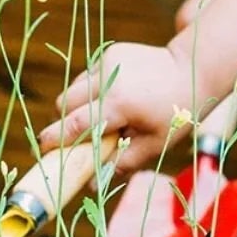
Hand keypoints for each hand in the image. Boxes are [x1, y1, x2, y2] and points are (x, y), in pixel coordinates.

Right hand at [41, 43, 197, 172]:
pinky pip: (88, 75)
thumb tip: (92, 184)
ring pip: (74, 87)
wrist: (193, 69)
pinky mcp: (111, 51)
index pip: (76, 124)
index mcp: (119, 105)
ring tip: (103, 115)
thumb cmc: (176, 112)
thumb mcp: (154, 144)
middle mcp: (108, 79)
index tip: (42, 149)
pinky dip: (92, 89)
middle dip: (65, 120)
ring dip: (79, 104)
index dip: (56, 138)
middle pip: (65, 103)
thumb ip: (121, 162)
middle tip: (78, 136)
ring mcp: (107, 61)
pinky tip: (115, 96)